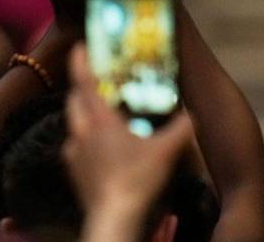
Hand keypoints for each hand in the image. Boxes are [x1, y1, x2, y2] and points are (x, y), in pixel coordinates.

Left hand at [63, 43, 193, 227]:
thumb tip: (190, 113)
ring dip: (84, 114)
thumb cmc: (138, 178)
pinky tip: (100, 148)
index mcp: (101, 120)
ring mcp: (74, 154)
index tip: (80, 45)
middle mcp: (82, 133)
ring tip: (102, 114)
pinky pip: (76, 147)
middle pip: (75, 101)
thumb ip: (182, 127)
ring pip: (73, 124)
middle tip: (99, 81)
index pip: (86, 82)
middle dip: (83, 87)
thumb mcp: (169, 149)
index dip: (82, 61)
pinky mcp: (73, 173)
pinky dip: (85, 139)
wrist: (114, 219)